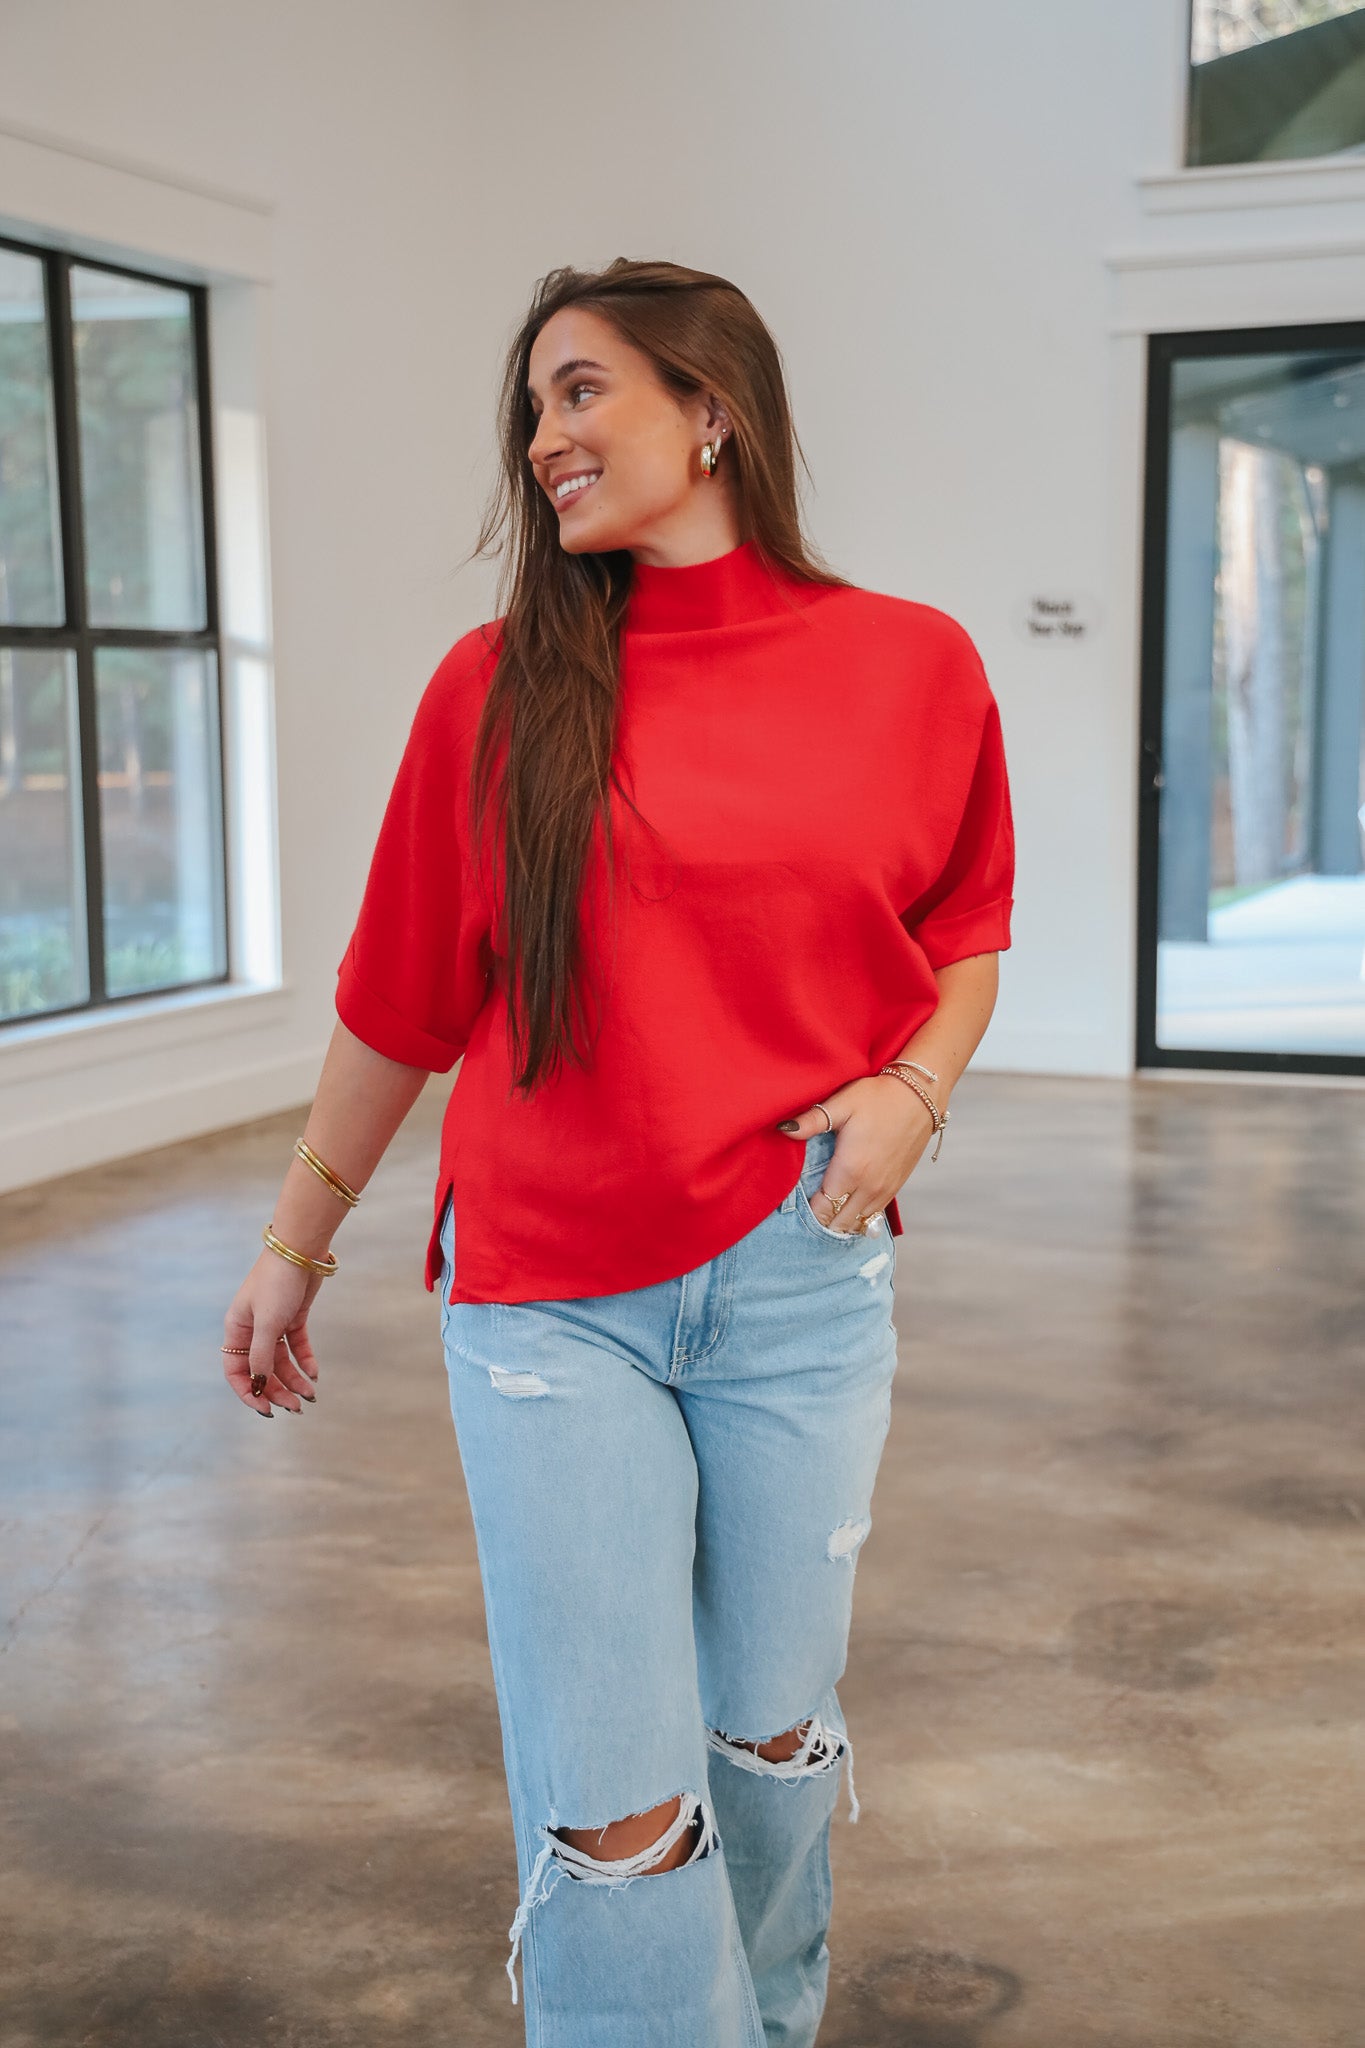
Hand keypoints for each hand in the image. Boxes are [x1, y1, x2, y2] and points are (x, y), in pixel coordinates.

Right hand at [222, 1249, 323, 1415]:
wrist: (300, 1249)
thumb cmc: (277, 1282)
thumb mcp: (267, 1322)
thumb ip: (262, 1355)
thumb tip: (260, 1384)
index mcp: (236, 1329)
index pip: (236, 1371)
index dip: (249, 1392)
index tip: (266, 1409)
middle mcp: (252, 1329)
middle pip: (263, 1369)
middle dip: (278, 1390)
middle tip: (296, 1407)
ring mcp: (273, 1323)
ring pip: (282, 1361)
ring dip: (295, 1379)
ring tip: (310, 1395)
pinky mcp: (293, 1316)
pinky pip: (297, 1346)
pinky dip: (305, 1360)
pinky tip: (314, 1373)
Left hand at [774, 1073, 938, 1233]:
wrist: (919, 1095)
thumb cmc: (878, 1097)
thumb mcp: (841, 1104)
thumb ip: (811, 1121)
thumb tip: (784, 1129)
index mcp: (850, 1170)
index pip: (823, 1208)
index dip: (809, 1211)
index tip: (799, 1202)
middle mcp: (869, 1187)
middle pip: (839, 1222)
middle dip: (823, 1219)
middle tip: (810, 1206)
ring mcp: (885, 1189)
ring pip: (858, 1222)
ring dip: (842, 1219)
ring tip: (828, 1207)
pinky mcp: (897, 1186)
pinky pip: (874, 1214)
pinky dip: (860, 1215)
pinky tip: (850, 1205)